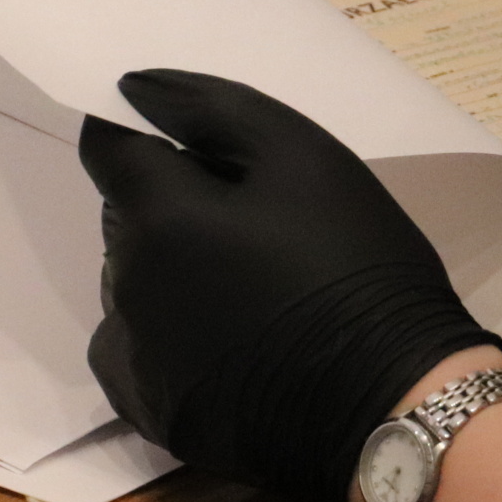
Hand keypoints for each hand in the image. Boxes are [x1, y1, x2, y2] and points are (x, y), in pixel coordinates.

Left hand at [78, 70, 498, 501]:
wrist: (394, 403)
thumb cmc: (356, 267)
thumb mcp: (304, 158)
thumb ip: (211, 112)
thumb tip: (132, 88)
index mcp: (159, 219)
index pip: (107, 150)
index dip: (143, 134)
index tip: (193, 146)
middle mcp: (126, 289)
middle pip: (125, 219)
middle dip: (168, 203)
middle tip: (251, 218)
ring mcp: (136, 361)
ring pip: (129, 286)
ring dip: (167, 270)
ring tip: (247, 283)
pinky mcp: (155, 414)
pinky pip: (134, 352)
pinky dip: (163, 334)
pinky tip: (223, 338)